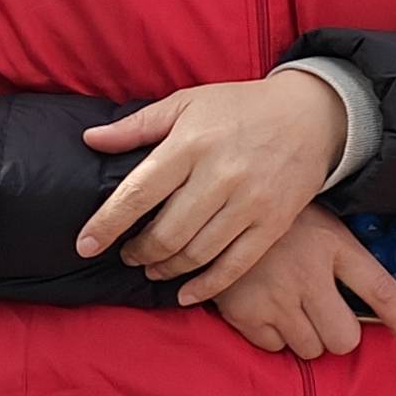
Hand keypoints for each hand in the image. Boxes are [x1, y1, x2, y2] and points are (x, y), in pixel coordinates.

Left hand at [77, 73, 345, 295]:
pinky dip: (205, 287)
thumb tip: (90, 139)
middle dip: (138, 251)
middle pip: (166, 233)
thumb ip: (137, 125)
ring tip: (152, 267)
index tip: (84, 245)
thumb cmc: (239, 107)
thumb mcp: (187, 102)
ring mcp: (249, 203)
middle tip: (127, 254)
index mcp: (190, 144)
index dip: (107, 224)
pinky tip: (185, 292)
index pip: (138, 193)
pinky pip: (234, 266)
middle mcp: (219, 176)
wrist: (311, 115)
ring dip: (166, 269)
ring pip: (196, 254)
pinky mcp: (273, 224)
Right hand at [205, 207, 395, 361]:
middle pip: (344, 338)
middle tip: (325, 315)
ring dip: (306, 336)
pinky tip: (265, 308)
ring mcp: (275, 296)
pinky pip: (274, 347)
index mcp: (331, 244)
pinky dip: (273, 335)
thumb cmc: (272, 220)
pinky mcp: (245, 313)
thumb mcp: (317, 221)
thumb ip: (344, 255)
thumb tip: (374, 297)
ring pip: (311, 348)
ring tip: (291, 307)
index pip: (379, 289)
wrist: (211, 209)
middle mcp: (307, 274)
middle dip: (338, 333)